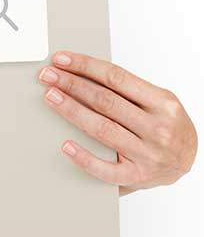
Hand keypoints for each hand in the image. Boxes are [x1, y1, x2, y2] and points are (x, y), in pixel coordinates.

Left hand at [39, 51, 196, 194]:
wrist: (189, 162)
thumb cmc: (167, 128)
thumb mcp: (159, 103)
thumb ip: (129, 92)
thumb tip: (84, 75)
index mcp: (163, 103)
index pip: (117, 78)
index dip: (85, 66)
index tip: (62, 60)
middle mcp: (156, 127)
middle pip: (105, 101)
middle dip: (72, 85)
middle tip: (48, 76)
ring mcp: (146, 154)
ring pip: (102, 129)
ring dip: (72, 111)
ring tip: (51, 97)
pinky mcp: (136, 177)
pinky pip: (104, 169)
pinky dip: (83, 157)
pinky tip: (65, 145)